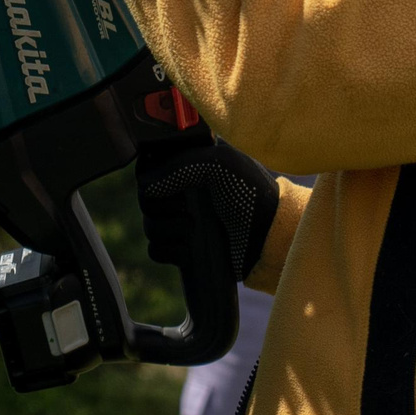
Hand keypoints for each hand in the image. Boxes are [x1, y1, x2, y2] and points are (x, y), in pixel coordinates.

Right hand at [137, 136, 279, 283]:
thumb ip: (179, 165)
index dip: (154, 178)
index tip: (170, 185)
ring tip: (194, 228)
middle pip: (146, 200)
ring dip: (167, 229)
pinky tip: (190, 248)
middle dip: (162, 207)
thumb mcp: (218, 163)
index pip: (150, 169)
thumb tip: (147, 187)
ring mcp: (182, 221)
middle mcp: (183, 192)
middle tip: (187, 208)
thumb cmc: (249, 192)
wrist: (269, 237)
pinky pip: (155, 250)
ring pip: (149, 225)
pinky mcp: (184, 248)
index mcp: (189, 165)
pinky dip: (169, 250)